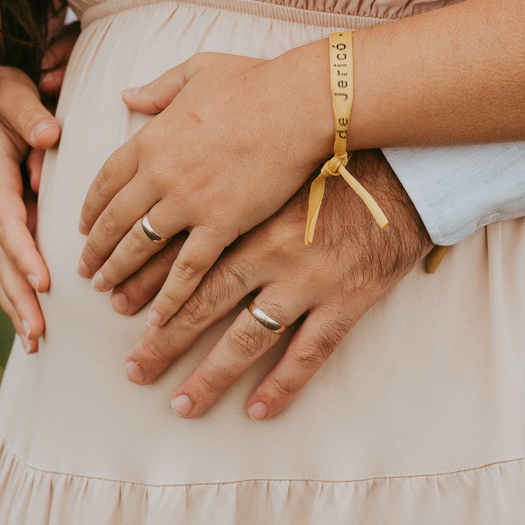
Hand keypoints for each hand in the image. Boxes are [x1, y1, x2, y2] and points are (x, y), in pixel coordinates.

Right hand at [0, 25, 75, 351]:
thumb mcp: (11, 94)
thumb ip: (30, 114)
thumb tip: (48, 135)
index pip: (7, 221)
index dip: (23, 253)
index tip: (42, 282)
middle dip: (18, 297)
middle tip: (38, 333)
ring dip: (13, 305)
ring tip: (35, 342)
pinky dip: (11, 292)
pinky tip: (29, 323)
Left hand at [78, 47, 330, 326]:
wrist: (300, 103)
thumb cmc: (256, 81)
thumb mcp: (198, 70)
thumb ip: (158, 87)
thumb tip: (127, 95)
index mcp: (151, 137)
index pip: (107, 179)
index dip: (92, 207)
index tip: (84, 227)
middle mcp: (160, 173)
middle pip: (116, 218)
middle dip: (97, 248)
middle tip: (84, 272)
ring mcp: (189, 201)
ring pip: (142, 247)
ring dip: (120, 273)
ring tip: (107, 293)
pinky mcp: (222, 224)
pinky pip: (188, 268)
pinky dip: (169, 295)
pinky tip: (157, 316)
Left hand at [110, 150, 431, 419]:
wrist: (406, 169)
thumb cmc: (334, 156)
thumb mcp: (271, 155)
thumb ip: (218, 159)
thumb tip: (148, 114)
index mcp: (247, 218)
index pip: (185, 261)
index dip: (150, 289)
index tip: (119, 309)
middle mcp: (270, 255)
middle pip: (205, 306)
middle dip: (165, 341)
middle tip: (133, 370)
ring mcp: (308, 283)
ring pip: (249, 340)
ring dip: (212, 376)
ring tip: (181, 403)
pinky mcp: (346, 303)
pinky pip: (308, 354)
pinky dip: (282, 386)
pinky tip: (256, 410)